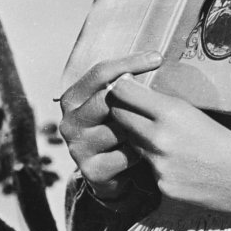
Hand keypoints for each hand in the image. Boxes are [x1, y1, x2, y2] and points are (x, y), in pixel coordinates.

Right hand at [58, 51, 161, 199]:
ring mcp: (77, 148)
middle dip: (137, 101)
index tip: (158, 58)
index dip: (130, 62)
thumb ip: (124, 85)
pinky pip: (127, 154)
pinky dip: (141, 152)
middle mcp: (69, 122)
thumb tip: (155, 56)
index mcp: (72, 99)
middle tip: (160, 102)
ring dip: (140, 129)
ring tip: (150, 131)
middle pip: (109, 99)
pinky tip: (145, 152)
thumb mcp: (117, 103)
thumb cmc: (119, 128)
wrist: (113, 173)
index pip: (101, 73)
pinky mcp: (91, 171)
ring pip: (120, 127)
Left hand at [105, 76, 230, 222]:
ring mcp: (160, 167)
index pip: (124, 91)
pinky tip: (181, 161)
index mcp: (174, 112)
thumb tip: (161, 91)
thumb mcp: (214, 109)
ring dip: (139, 137)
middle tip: (134, 106)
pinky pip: (149, 170)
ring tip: (162, 134)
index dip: (123, 85)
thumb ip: (183, 103)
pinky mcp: (165, 188)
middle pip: (119, 117)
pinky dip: (159, 163)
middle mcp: (160, 139)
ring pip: (132, 144)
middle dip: (123, 110)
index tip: (128, 83)